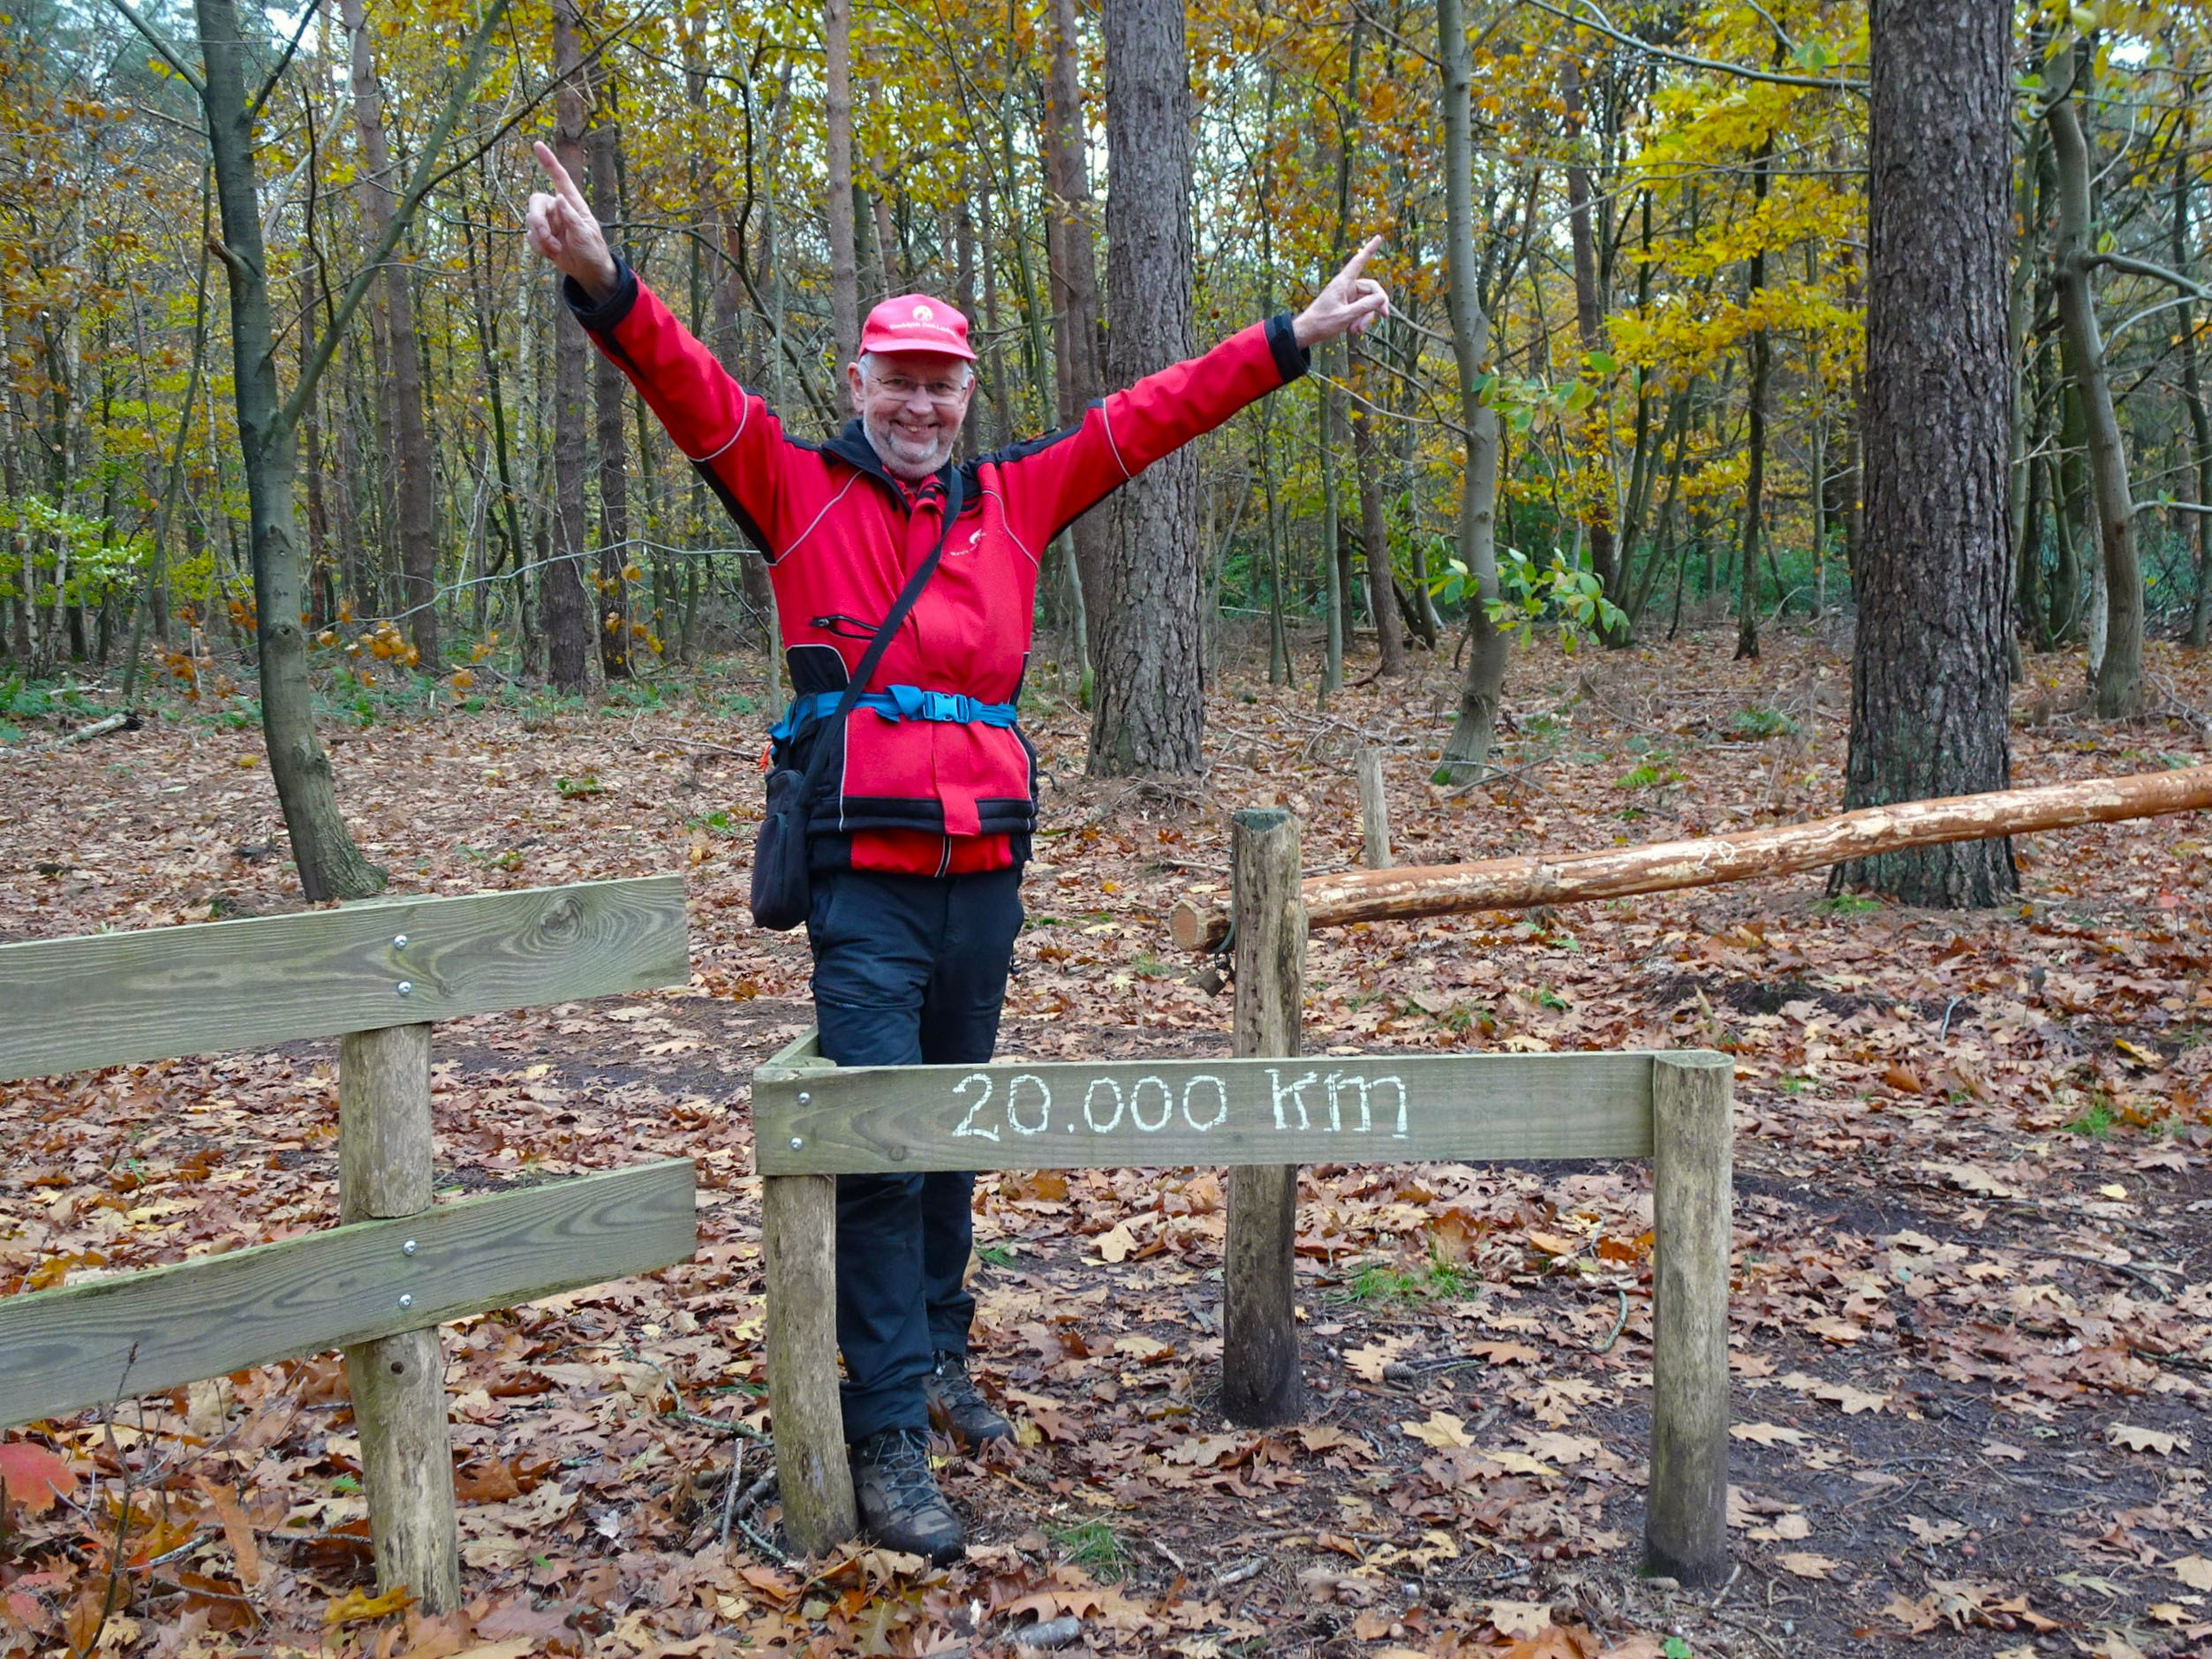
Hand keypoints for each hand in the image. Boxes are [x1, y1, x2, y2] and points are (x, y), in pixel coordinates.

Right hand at [525, 139, 617, 302]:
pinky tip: (552, 253)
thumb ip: (572, 218)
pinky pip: (531, 237)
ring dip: (541, 237)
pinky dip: (539, 247)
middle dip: (537, 220)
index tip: (537, 145)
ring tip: (556, 249)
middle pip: (536, 201)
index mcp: (573, 204)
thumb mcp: (586, 235)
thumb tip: (559, 198)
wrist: (588, 271)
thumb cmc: (592, 249)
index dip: (549, 161)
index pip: (560, 178)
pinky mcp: (541, 236)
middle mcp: (558, 209)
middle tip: (546, 237)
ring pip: (530, 220)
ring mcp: (548, 222)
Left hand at [1292, 235, 1390, 348]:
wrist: (1307, 333)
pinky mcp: (1347, 306)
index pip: (1358, 261)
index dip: (1369, 250)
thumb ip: (1365, 307)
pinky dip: (1360, 320)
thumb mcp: (1345, 316)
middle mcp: (1347, 286)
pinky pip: (1362, 310)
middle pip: (1372, 289)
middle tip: (1385, 316)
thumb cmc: (1322, 322)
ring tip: (1356, 330)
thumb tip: (1382, 298)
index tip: (1378, 237)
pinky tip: (1353, 331)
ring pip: (1368, 303)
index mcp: (1343, 282)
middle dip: (1377, 304)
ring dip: (1366, 317)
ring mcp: (1347, 297)